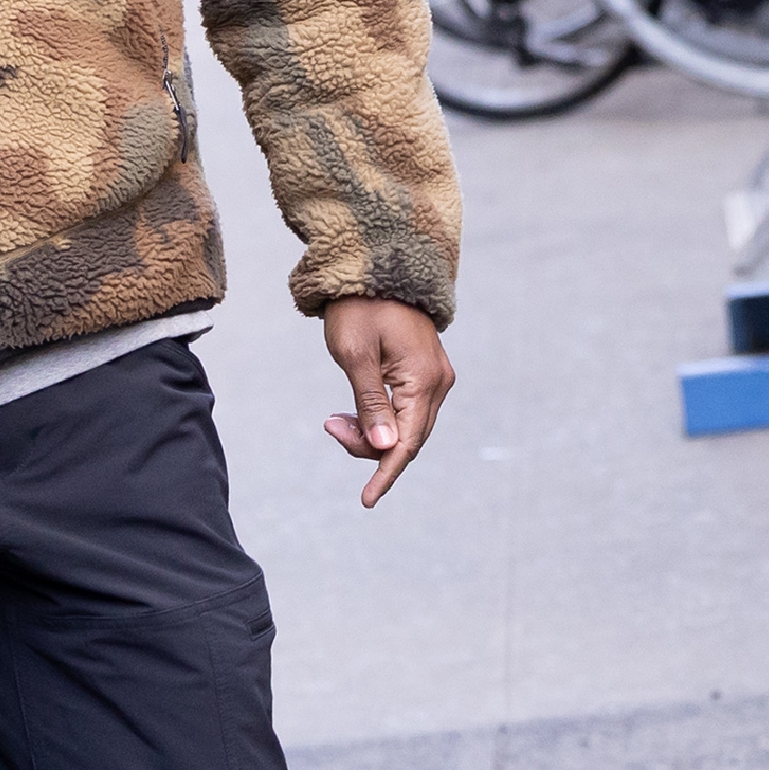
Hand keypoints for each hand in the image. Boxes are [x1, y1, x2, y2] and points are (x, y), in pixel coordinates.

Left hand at [321, 297, 454, 507]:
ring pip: (408, 426)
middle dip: (369, 448)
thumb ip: (370, 405)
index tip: (366, 500)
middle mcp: (438, 382)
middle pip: (409, 438)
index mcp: (423, 379)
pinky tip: (355, 412)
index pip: (407, 441)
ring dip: (373, 433)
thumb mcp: (354, 357)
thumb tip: (383, 448)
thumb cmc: (359, 310)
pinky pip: (408, 410)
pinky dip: (381, 420)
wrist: (376, 268)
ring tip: (336, 419)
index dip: (386, 473)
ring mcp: (435, 376)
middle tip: (330, 426)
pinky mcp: (426, 372)